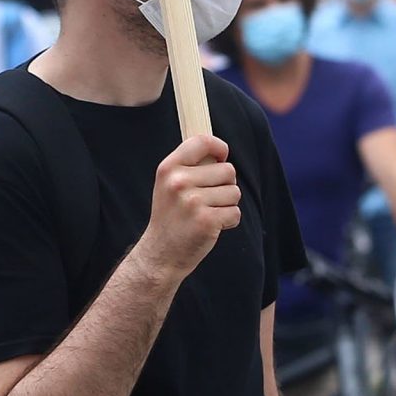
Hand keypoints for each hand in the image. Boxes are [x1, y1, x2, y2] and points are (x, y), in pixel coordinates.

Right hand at [134, 136, 239, 280]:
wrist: (160, 254)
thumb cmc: (171, 216)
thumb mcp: (168, 184)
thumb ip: (189, 166)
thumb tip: (220, 151)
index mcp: (168, 168)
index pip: (202, 141)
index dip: (219, 147)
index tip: (221, 157)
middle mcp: (178, 182)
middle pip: (228, 170)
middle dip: (226, 185)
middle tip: (208, 199)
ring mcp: (192, 202)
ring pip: (234, 192)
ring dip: (227, 204)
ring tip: (208, 213)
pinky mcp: (206, 221)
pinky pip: (235, 212)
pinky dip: (229, 221)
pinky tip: (212, 226)